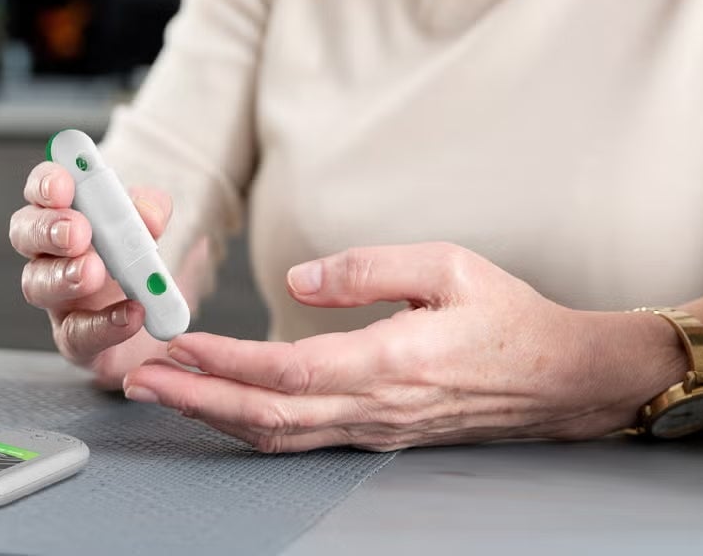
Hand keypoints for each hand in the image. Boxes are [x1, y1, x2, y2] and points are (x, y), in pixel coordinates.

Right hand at [10, 162, 173, 389]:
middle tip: (77, 232)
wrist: (157, 316)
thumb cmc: (139, 256)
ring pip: (37, 284)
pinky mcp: (74, 338)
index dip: (44, 184)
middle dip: (48, 229)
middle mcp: (49, 252)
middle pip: (25, 233)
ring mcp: (56, 297)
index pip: (40, 189)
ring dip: (64, 276)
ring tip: (93, 272)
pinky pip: (75, 334)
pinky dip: (103, 324)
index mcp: (63, 213)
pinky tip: (130, 314)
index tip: (62, 186)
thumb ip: (151, 210)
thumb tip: (147, 215)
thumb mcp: (151, 223)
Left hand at [122, 242, 687, 451]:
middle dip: (196, 399)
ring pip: (279, 436)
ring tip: (165, 393)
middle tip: (141, 380)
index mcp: (392, 361)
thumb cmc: (509, 317)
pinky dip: (252, 427)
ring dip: (214, 417)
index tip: (178, 343)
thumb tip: (299, 278)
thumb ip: (369, 266)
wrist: (562, 379)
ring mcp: (375, 429)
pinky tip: (223, 410)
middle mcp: (377, 407)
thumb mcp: (447, 264)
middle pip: (268, 415)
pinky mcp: (377, 434)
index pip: (288, 370)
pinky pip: (302, 439)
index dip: (225, 362)